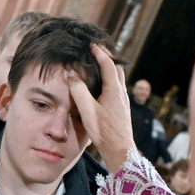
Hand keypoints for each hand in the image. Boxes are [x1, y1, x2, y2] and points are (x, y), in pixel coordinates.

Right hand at [69, 44, 135, 172]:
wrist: (119, 150)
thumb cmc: (104, 132)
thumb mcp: (88, 111)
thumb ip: (79, 91)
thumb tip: (71, 76)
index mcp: (114, 90)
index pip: (108, 64)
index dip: (100, 53)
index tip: (92, 45)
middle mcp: (121, 93)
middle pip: (117, 69)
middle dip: (108, 57)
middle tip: (97, 50)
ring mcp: (123, 101)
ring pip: (118, 78)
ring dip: (110, 68)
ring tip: (99, 64)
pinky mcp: (122, 109)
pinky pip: (117, 87)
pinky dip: (110, 79)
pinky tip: (102, 87)